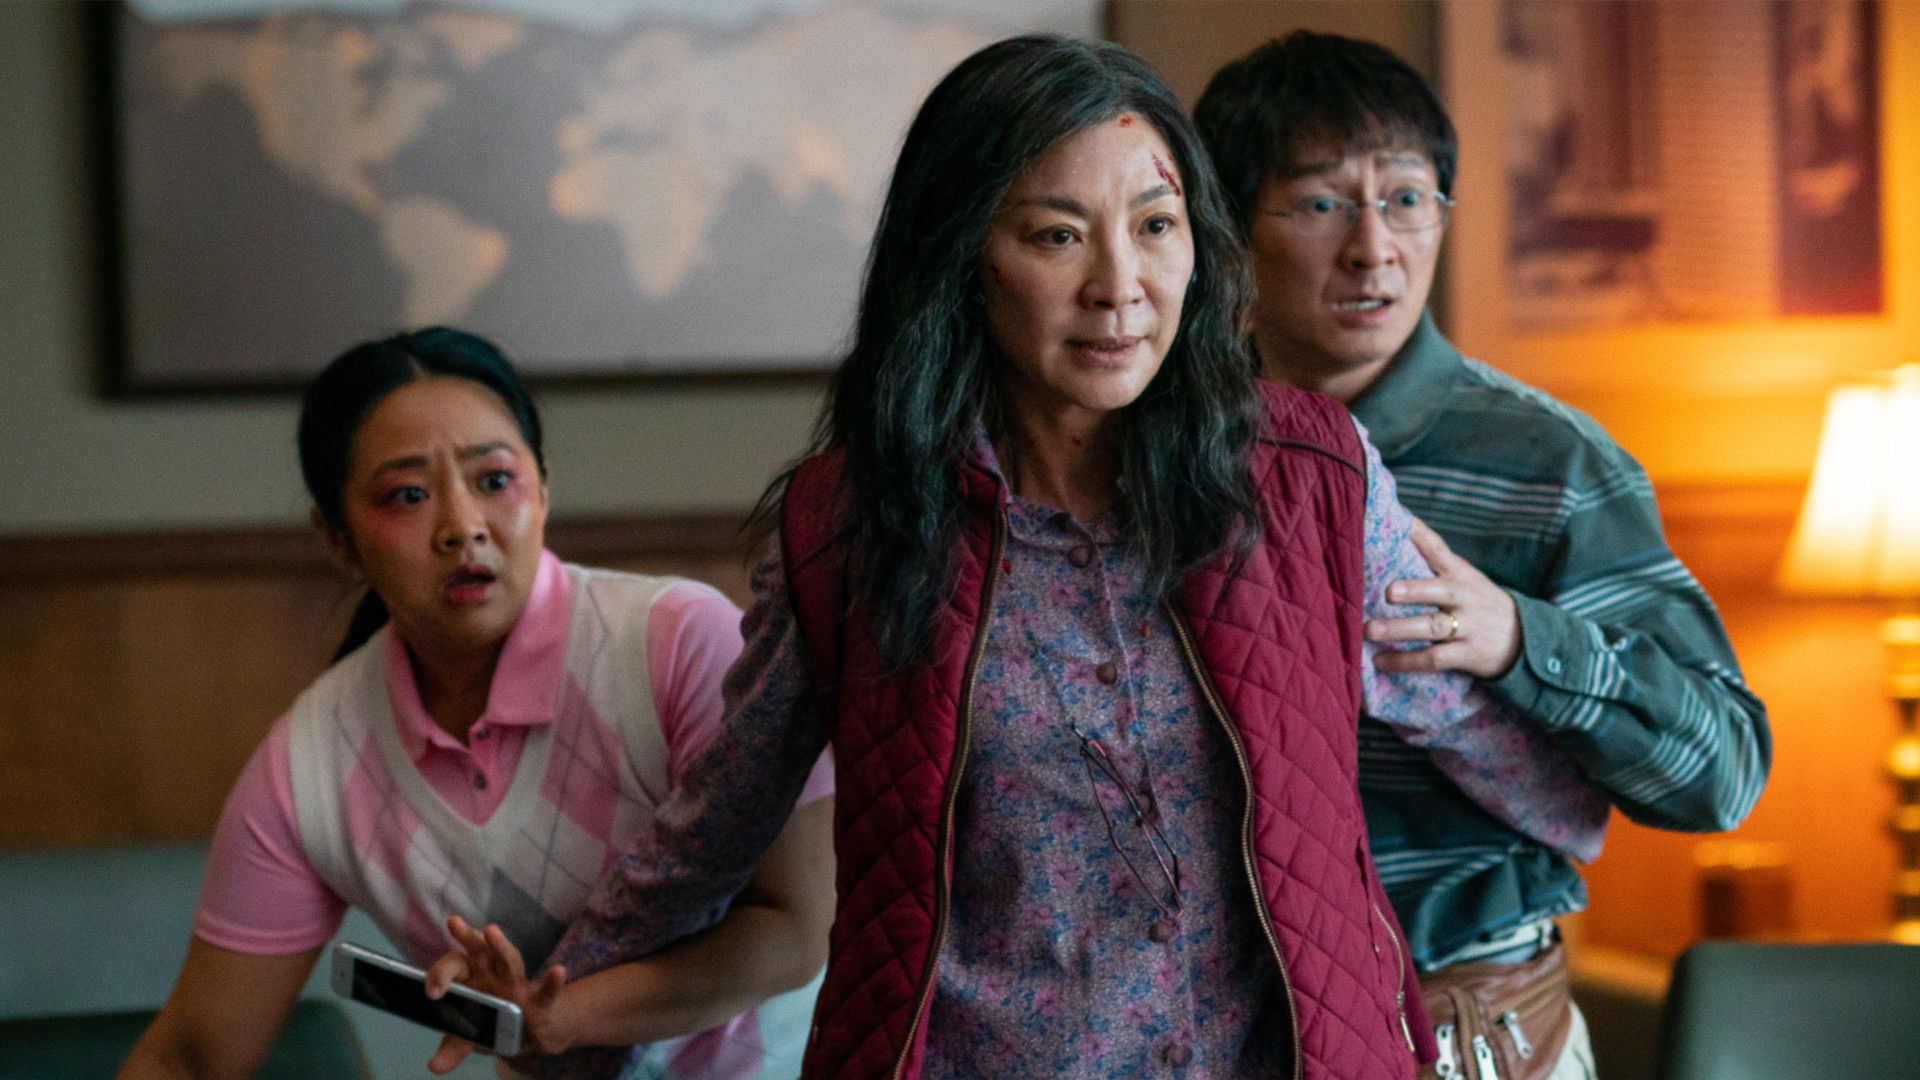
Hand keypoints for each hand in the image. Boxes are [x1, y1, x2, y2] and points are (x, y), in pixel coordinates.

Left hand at [425, 915, 569, 1073]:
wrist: (539, 1032)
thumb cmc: (501, 1022)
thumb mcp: (473, 1036)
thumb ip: (454, 1049)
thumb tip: (434, 1067)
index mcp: (474, 978)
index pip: (455, 966)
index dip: (441, 975)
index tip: (433, 992)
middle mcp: (494, 974)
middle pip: (478, 951)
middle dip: (467, 936)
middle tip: (454, 923)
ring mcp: (518, 984)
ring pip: (508, 961)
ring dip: (500, 947)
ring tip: (492, 931)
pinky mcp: (540, 999)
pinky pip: (546, 990)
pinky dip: (552, 981)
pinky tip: (558, 971)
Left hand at [1367, 518, 1521, 679]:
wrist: (1525, 639)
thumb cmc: (1480, 604)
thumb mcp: (1465, 579)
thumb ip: (1435, 566)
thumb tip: (1393, 544)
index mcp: (1460, 574)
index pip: (1439, 550)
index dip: (1420, 536)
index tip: (1399, 525)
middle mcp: (1464, 598)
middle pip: (1440, 591)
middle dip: (1414, 590)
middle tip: (1389, 592)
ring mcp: (1468, 627)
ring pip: (1433, 627)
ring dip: (1400, 629)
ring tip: (1370, 630)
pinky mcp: (1467, 654)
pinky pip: (1433, 658)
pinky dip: (1405, 661)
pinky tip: (1380, 661)